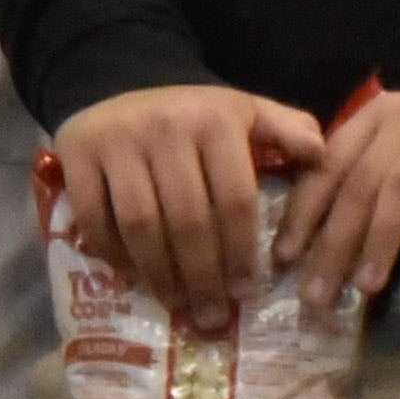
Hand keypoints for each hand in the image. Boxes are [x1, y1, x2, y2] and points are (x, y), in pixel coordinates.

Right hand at [47, 83, 328, 328]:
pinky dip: (112, 254)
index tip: (247, 291)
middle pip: (187, 218)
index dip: (241, 249)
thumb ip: (289, 130)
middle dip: (202, 274)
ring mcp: (117, 142)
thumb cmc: (195, 113)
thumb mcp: (248, 111)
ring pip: (140, 223)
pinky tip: (132, 279)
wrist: (118, 83)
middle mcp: (166, 128)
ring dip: (159, 273)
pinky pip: (93, 217)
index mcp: (217, 120)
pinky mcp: (76, 156)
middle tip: (213, 315)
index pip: (234, 198)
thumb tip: (323, 154)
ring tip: (177, 305)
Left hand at [281, 87, 399, 304]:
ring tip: (367, 287)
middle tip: (318, 293)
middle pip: (360, 183)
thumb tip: (313, 248)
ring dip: (380, 241)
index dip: (303, 215)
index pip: (327, 167)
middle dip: (335, 242)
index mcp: (374, 117)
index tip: (285, 263)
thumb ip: (364, 179)